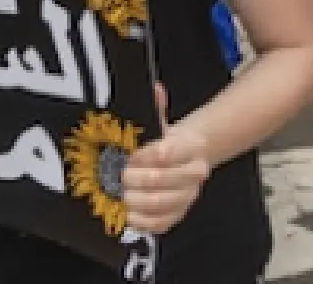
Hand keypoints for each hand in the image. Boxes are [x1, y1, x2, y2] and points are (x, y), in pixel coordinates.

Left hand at [124, 85, 211, 235]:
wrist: (186, 159)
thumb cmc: (166, 142)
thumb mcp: (160, 122)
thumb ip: (155, 107)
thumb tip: (153, 88)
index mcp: (193, 146)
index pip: (165, 153)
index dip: (140, 156)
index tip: (125, 155)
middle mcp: (196, 173)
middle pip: (161, 179)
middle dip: (132, 179)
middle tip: (116, 176)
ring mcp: (187, 197)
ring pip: (159, 202)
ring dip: (133, 199)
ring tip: (117, 192)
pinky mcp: (177, 216)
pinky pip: (157, 224)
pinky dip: (139, 219)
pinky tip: (125, 210)